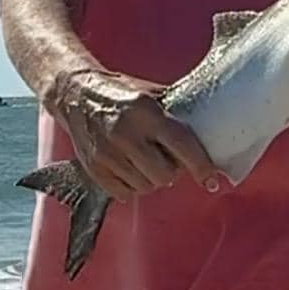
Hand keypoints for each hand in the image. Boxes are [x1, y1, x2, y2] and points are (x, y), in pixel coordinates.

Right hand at [47, 67, 218, 198]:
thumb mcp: (151, 96)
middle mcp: (125, 134)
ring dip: (150, 179)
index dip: (201, 166)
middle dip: (170, 171)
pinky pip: (124, 194)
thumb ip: (176, 115)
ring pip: (145, 187)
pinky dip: (131, 185)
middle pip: (164, 175)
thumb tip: (212, 134)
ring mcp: (107, 153)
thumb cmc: (121, 95)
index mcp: (146, 113)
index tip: (212, 180)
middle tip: (165, 159)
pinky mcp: (94, 168)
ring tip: (144, 161)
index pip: (182, 145)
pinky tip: (128, 168)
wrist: (75, 95)